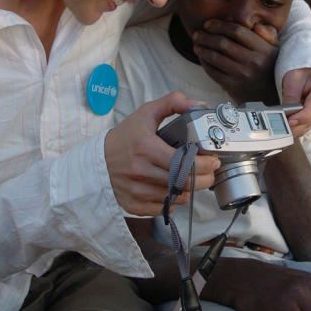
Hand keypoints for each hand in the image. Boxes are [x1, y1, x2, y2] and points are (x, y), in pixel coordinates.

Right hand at [104, 92, 218, 215]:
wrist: (97, 161)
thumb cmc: (124, 137)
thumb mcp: (146, 113)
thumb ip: (173, 102)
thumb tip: (199, 105)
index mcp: (145, 147)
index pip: (183, 163)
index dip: (204, 165)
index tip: (213, 161)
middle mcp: (140, 171)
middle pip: (184, 183)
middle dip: (204, 179)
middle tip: (209, 172)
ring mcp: (136, 190)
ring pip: (177, 197)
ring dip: (190, 189)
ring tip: (191, 178)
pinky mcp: (134, 205)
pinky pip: (164, 208)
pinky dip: (173, 200)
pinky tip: (173, 189)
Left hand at [191, 19, 279, 103]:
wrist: (269, 97)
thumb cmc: (268, 68)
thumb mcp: (274, 50)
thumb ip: (267, 34)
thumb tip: (255, 25)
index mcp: (264, 49)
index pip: (237, 31)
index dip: (219, 26)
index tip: (208, 24)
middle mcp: (254, 62)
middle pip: (222, 43)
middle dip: (205, 36)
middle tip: (197, 33)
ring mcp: (242, 75)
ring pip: (215, 57)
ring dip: (202, 49)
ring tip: (196, 44)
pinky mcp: (233, 87)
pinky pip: (213, 71)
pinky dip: (204, 62)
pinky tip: (202, 57)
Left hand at [281, 68, 310, 137]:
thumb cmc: (304, 72)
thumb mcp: (293, 78)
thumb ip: (291, 97)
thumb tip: (286, 116)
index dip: (300, 117)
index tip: (288, 121)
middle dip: (294, 122)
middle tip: (279, 124)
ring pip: (309, 124)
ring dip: (295, 126)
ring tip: (281, 124)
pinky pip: (309, 124)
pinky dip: (298, 126)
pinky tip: (288, 124)